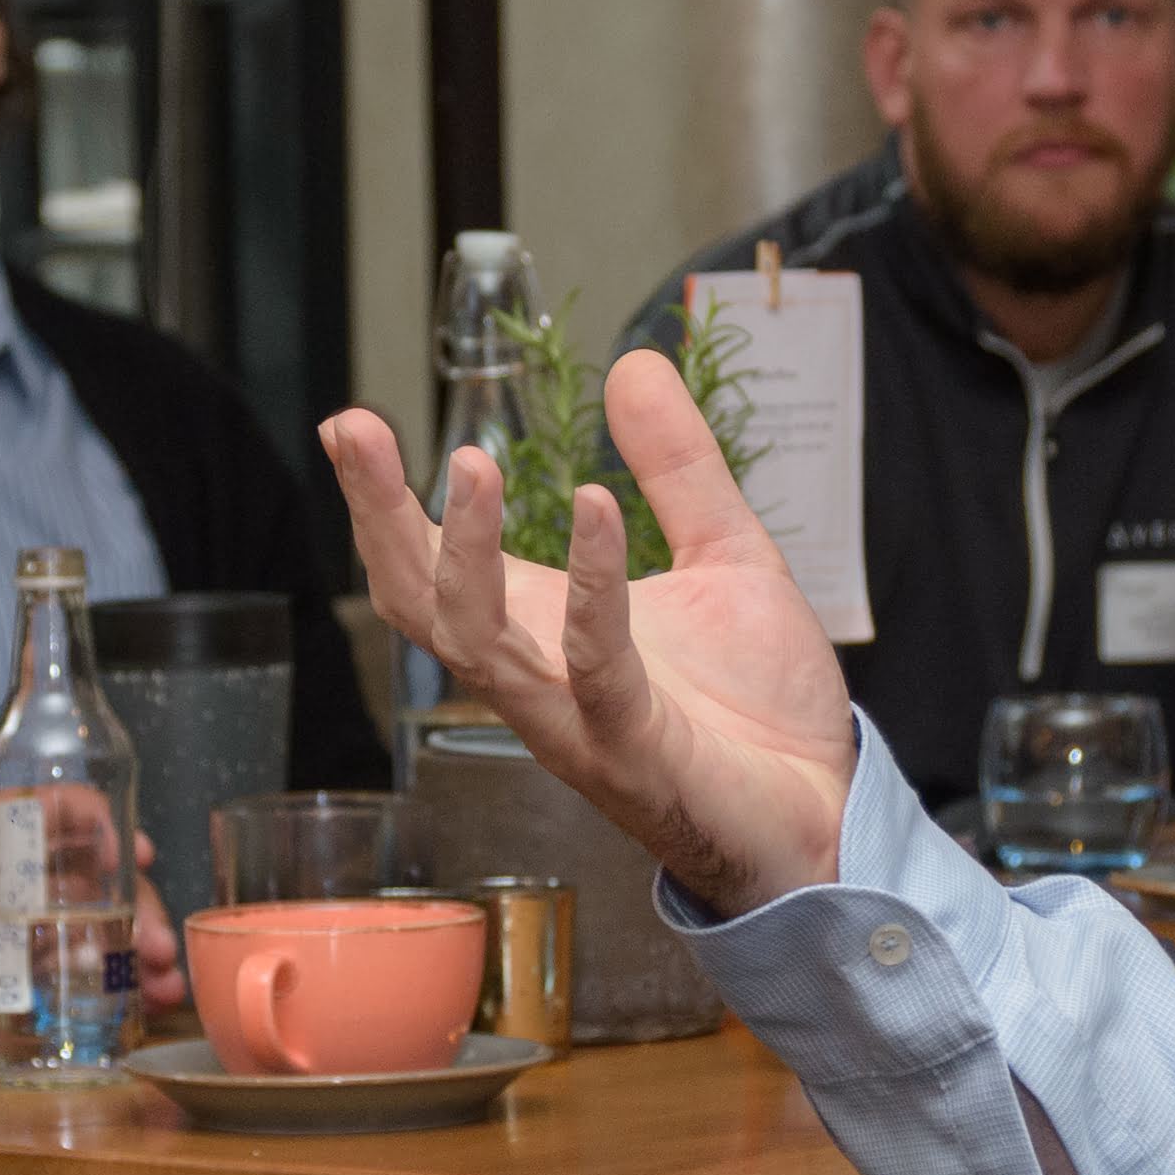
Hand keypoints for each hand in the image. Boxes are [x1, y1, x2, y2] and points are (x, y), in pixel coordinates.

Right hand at [322, 354, 853, 917]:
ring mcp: (577, 721)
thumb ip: (677, 465)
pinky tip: (596, 510)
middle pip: (420, 604)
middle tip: (354, 433)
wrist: (828, 813)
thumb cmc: (756, 708)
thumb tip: (631, 361)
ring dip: (467, 555)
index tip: (347, 424)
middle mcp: (537, 678)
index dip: (380, 502)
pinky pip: (596, 670)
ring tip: (469, 466)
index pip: (429, 567)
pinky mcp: (636, 753)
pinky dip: (590, 592)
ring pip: (481, 645)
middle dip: (379, 520)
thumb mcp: (723, 553)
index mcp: (541, 630)